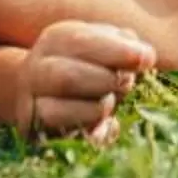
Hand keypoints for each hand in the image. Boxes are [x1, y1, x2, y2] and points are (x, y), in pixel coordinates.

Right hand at [13, 20, 160, 142]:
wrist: (39, 91)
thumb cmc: (87, 65)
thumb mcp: (103, 47)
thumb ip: (124, 47)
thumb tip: (144, 57)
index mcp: (57, 39)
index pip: (82, 41)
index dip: (117, 51)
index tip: (148, 59)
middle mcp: (37, 69)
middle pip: (66, 77)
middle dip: (105, 83)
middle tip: (126, 83)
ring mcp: (30, 102)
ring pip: (56, 111)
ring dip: (95, 109)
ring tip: (111, 103)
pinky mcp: (33, 131)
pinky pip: (59, 138)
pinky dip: (87, 132)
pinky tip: (105, 126)